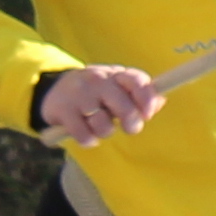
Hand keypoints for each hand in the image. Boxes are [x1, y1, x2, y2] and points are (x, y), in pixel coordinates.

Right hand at [33, 62, 166, 144]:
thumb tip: (159, 102)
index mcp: (116, 74)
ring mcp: (80, 93)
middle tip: (128, 127)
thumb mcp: (118, 89)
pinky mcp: (63, 109)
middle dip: (131, 124)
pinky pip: (83, 134)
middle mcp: (98, 80)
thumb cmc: (98, 93)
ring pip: (103, 125)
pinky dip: (88, 140)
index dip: (146, 99)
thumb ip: (141, 95)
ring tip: (99, 126)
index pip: (137, 81)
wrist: (56, 90)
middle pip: (124, 108)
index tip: (147, 115)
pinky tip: (87, 134)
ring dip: (104, 132)